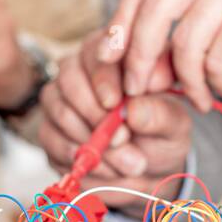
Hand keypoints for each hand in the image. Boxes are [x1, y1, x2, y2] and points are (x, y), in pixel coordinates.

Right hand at [38, 31, 190, 210]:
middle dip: (94, 113)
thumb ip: (158, 115)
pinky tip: (105, 167)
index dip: (103, 77)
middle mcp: (80, 71)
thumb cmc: (160, 135)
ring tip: (124, 161)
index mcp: (113, 56)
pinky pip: (51, 139)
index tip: (115, 104)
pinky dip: (78, 157)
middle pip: (69, 79)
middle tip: (122, 140)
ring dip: (91, 141)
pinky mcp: (49, 130)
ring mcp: (59, 100)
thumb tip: (133, 109)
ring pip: (59, 111)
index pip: (96, 51)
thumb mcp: (172, 126)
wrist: (146, 169)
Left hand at [99, 0, 221, 110]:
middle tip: (143, 91)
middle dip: (142, 60)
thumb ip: (178, 28)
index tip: (112, 61)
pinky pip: (217, 59)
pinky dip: (221, 84)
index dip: (121, 27)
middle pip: (155, 12)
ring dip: (191, 82)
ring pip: (185, 43)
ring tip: (207, 96)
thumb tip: (133, 67)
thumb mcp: (221, 10)